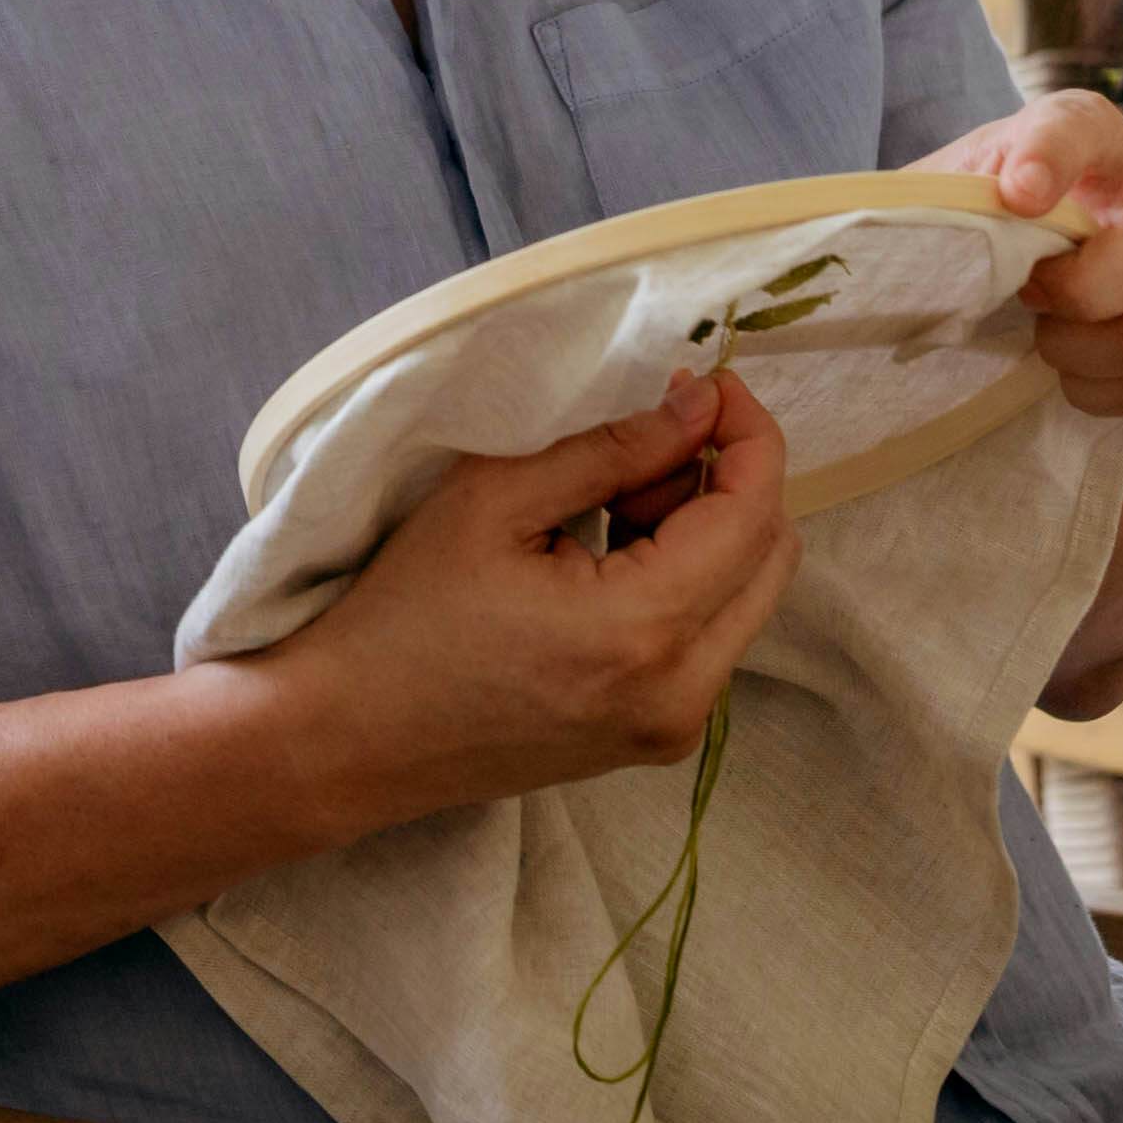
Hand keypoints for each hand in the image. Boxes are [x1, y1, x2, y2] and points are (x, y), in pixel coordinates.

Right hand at [265, 367, 795, 815]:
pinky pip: (711, 638)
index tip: (709, 383)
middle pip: (772, 556)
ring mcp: (675, 726)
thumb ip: (611, 449)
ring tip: (610, 502)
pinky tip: (606, 557)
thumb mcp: (492, 501)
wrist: (351, 739)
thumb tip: (698, 407)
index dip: (747, 432)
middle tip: (646, 443)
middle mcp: (682, 690)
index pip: (752, 513)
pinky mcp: (657, 738)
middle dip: (728, 480)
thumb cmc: (405, 615)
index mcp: (642, 630)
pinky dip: (686, 581)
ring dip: (706, 531)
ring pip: (747, 597)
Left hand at [914, 88, 1122, 425]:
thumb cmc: (1004, 216)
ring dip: (1079, 355)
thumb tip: (956, 230)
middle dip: (1074, 296)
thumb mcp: (964, 189)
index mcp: (1090, 130)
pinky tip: (1081, 367)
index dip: (1047, 159)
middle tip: (1031, 299)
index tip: (1015, 197)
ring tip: (1051, 334)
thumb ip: (952, 200)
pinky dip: (1106, 393)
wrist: (1070, 248)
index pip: (1075, 128)